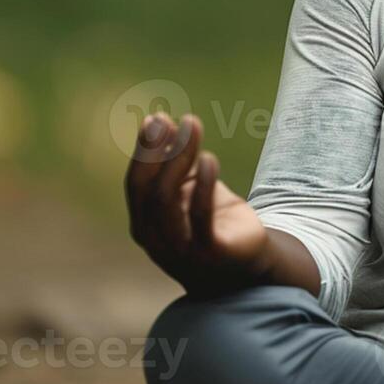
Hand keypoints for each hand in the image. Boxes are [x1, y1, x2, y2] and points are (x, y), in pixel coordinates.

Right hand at [124, 112, 269, 295]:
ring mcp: (180, 251)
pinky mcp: (209, 254)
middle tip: (176, 119)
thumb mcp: (188, 189)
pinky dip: (203, 185)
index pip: (135, 185)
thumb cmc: (211, 221)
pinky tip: (210, 159)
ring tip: (194, 128)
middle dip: (159, 150)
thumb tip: (157, 119)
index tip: (157, 118)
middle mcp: (155, 241)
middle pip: (150, 190)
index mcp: (144, 225)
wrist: (247, 264)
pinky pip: (200, 217)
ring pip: (168, 200)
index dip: (144, 151)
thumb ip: (172, 162)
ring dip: (179, 158)